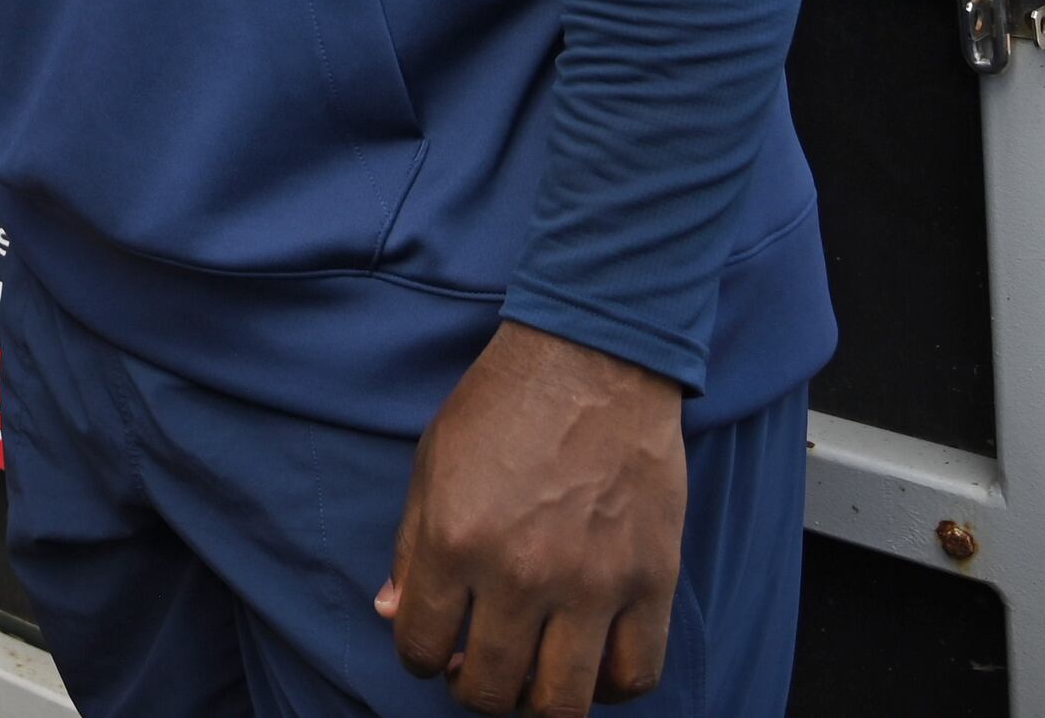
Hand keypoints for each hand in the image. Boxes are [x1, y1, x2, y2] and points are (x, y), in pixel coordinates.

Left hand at [379, 323, 686, 713]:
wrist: (591, 361)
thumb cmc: (503, 407)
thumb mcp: (431, 465)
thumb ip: (409, 548)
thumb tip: (393, 612)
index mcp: (453, 541)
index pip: (420, 645)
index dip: (419, 655)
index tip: (433, 646)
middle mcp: (519, 573)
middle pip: (489, 688)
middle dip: (473, 687)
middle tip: (479, 666)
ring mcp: (591, 583)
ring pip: (562, 701)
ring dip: (538, 700)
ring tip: (532, 673)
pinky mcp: (651, 581)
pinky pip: (636, 675)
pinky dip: (610, 687)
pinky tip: (592, 665)